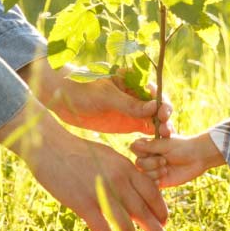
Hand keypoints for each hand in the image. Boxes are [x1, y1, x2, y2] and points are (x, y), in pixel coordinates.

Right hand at [0, 103, 169, 230]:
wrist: (50, 146)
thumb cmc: (77, 151)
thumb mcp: (106, 156)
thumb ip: (121, 172)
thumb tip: (132, 188)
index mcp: (126, 167)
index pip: (152, 192)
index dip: (161, 209)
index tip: (164, 222)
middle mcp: (118, 180)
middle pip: (144, 211)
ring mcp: (102, 192)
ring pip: (126, 225)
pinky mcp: (83, 203)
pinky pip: (102, 230)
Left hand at [23, 59, 171, 136]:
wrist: (62, 97)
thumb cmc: (82, 89)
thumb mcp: (105, 96)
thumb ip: (128, 103)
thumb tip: (154, 107)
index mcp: (133, 81)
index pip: (155, 91)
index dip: (162, 102)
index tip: (163, 112)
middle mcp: (137, 95)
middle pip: (158, 107)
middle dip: (164, 118)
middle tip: (167, 131)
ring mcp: (134, 110)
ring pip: (154, 121)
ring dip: (161, 130)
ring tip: (164, 142)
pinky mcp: (128, 123)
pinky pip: (145, 132)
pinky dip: (151, 139)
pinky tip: (155, 149)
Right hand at [131, 129, 225, 189]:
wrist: (198, 158)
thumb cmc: (183, 147)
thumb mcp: (166, 145)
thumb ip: (150, 146)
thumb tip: (132, 145)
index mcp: (148, 146)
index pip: (134, 149)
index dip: (142, 151)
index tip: (155, 150)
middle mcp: (148, 158)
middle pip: (138, 163)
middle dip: (151, 163)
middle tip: (164, 160)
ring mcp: (152, 170)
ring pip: (143, 175)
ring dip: (155, 172)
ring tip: (167, 169)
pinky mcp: (158, 181)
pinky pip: (150, 185)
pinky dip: (156, 181)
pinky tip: (165, 176)